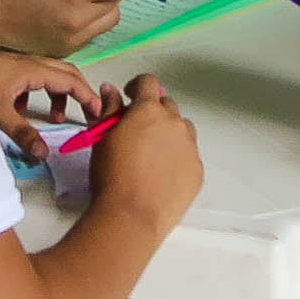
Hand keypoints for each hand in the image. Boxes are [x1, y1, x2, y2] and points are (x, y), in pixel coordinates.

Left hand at [0, 50, 116, 152]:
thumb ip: (22, 133)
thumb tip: (44, 154)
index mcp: (32, 69)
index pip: (71, 80)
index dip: (87, 96)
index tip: (98, 112)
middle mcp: (29, 63)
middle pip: (66, 73)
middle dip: (81, 92)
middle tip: (89, 112)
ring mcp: (18, 64)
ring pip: (50, 75)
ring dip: (59, 94)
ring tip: (56, 116)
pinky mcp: (8, 69)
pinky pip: (34, 78)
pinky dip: (40, 92)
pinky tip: (24, 109)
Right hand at [89, 74, 202, 231]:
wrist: (132, 215)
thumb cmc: (110, 177)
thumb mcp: (102, 139)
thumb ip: (109, 109)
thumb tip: (111, 90)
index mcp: (149, 110)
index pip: (148, 82)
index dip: (138, 87)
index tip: (131, 96)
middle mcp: (174, 123)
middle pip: (167, 105)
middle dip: (153, 112)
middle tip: (137, 132)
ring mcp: (189, 146)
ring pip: (182, 129)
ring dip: (168, 133)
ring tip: (151, 155)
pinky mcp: (197, 169)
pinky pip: (189, 155)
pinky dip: (177, 157)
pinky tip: (161, 174)